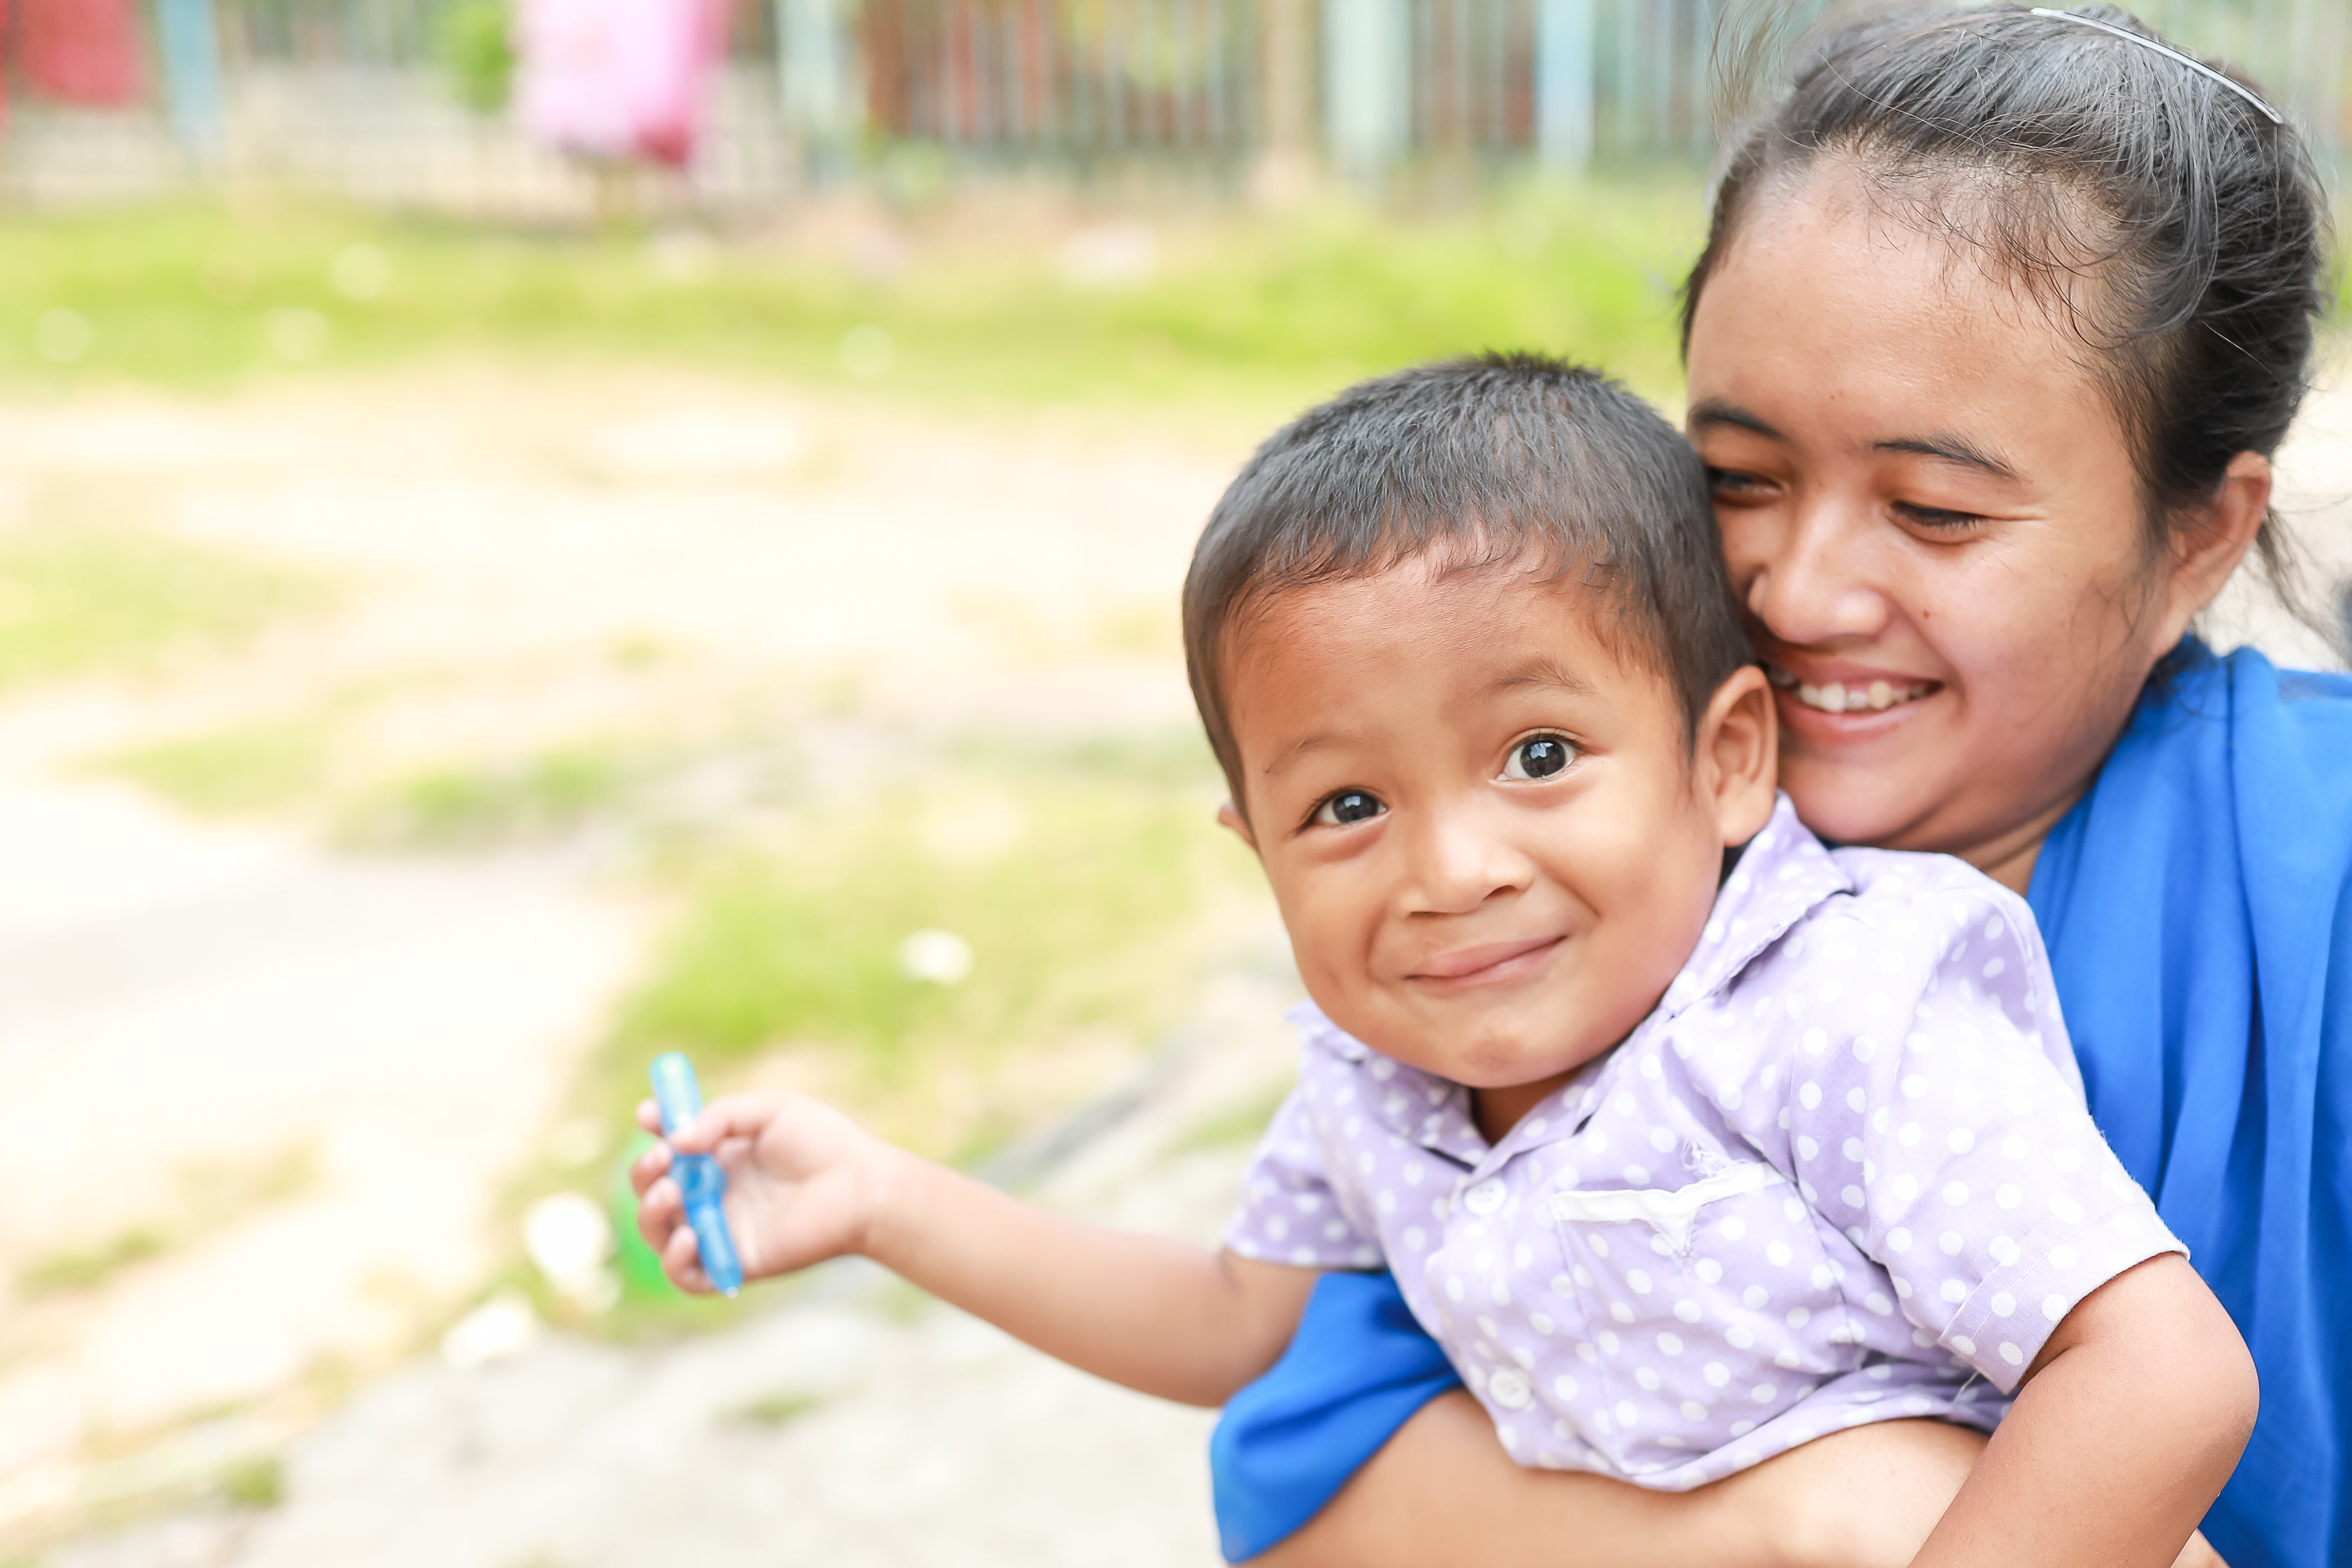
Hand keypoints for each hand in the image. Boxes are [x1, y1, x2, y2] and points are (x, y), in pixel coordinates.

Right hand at [629, 1091, 891, 1293]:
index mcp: (720, 1158)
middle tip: (663, 1158)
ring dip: (650, 1214)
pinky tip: (689, 1234)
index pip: (669, 1150)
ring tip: (671, 1192)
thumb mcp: (771, 1111)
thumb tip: (674, 1140)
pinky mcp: (735, 1263)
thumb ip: (720, 1117)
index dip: (653, 1132)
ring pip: (660, 1233)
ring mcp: (722, 1231)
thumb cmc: (825, 1143)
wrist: (862, 1186)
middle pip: (654, 1192)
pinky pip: (688, 1275)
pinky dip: (675, 1260)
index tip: (648, 1114)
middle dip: (644, 1172)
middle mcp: (715, 1196)